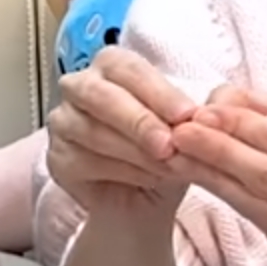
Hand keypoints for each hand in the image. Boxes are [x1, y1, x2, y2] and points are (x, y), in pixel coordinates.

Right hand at [46, 46, 201, 218]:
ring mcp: (63, 121)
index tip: (187, 115)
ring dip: (135, 152)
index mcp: (112, 65)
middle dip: (139, 121)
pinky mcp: (57, 157)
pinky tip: (148, 179)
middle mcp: (80, 86)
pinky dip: (122, 172)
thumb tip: (209, 111)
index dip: (159, 92)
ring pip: (92, 131)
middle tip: (169, 145)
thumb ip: (194, 117)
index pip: (130, 69)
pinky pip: (84, 161)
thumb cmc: (163, 152)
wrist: (143, 199)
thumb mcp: (186, 130)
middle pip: (102, 96)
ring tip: (168, 167)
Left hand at [166, 85, 266, 262]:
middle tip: (179, 134)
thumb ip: (263, 109)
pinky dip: (227, 200)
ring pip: (256, 205)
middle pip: (266, 176)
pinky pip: (258, 223)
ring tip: (179, 157)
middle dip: (217, 153)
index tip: (201, 113)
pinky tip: (203, 180)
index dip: (239, 126)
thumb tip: (214, 102)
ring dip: (211, 180)